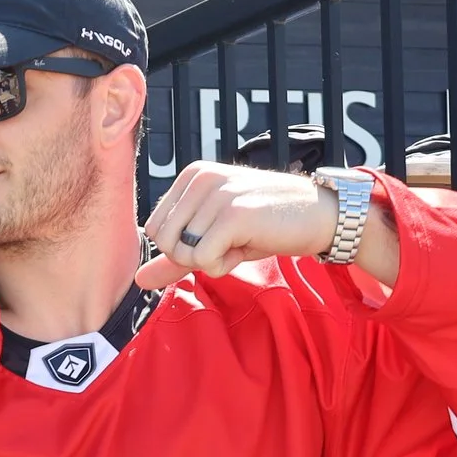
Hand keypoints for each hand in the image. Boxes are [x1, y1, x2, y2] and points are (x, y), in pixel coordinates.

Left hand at [139, 160, 367, 289]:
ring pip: (184, 254)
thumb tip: (138, 280)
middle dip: (194, 256)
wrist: (319, 215)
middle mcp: (200, 178)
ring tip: (241, 241)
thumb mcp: (214, 236)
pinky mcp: (234, 214)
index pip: (154, 230)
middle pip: (164, 243)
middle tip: (228, 242)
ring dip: (214, 261)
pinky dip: (224, 266)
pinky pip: (203, 261)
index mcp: (191, 176)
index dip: (183, 246)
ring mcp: (217, 194)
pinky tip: (247, 247)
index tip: (217, 235)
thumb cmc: (265, 225)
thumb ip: (175, 257)